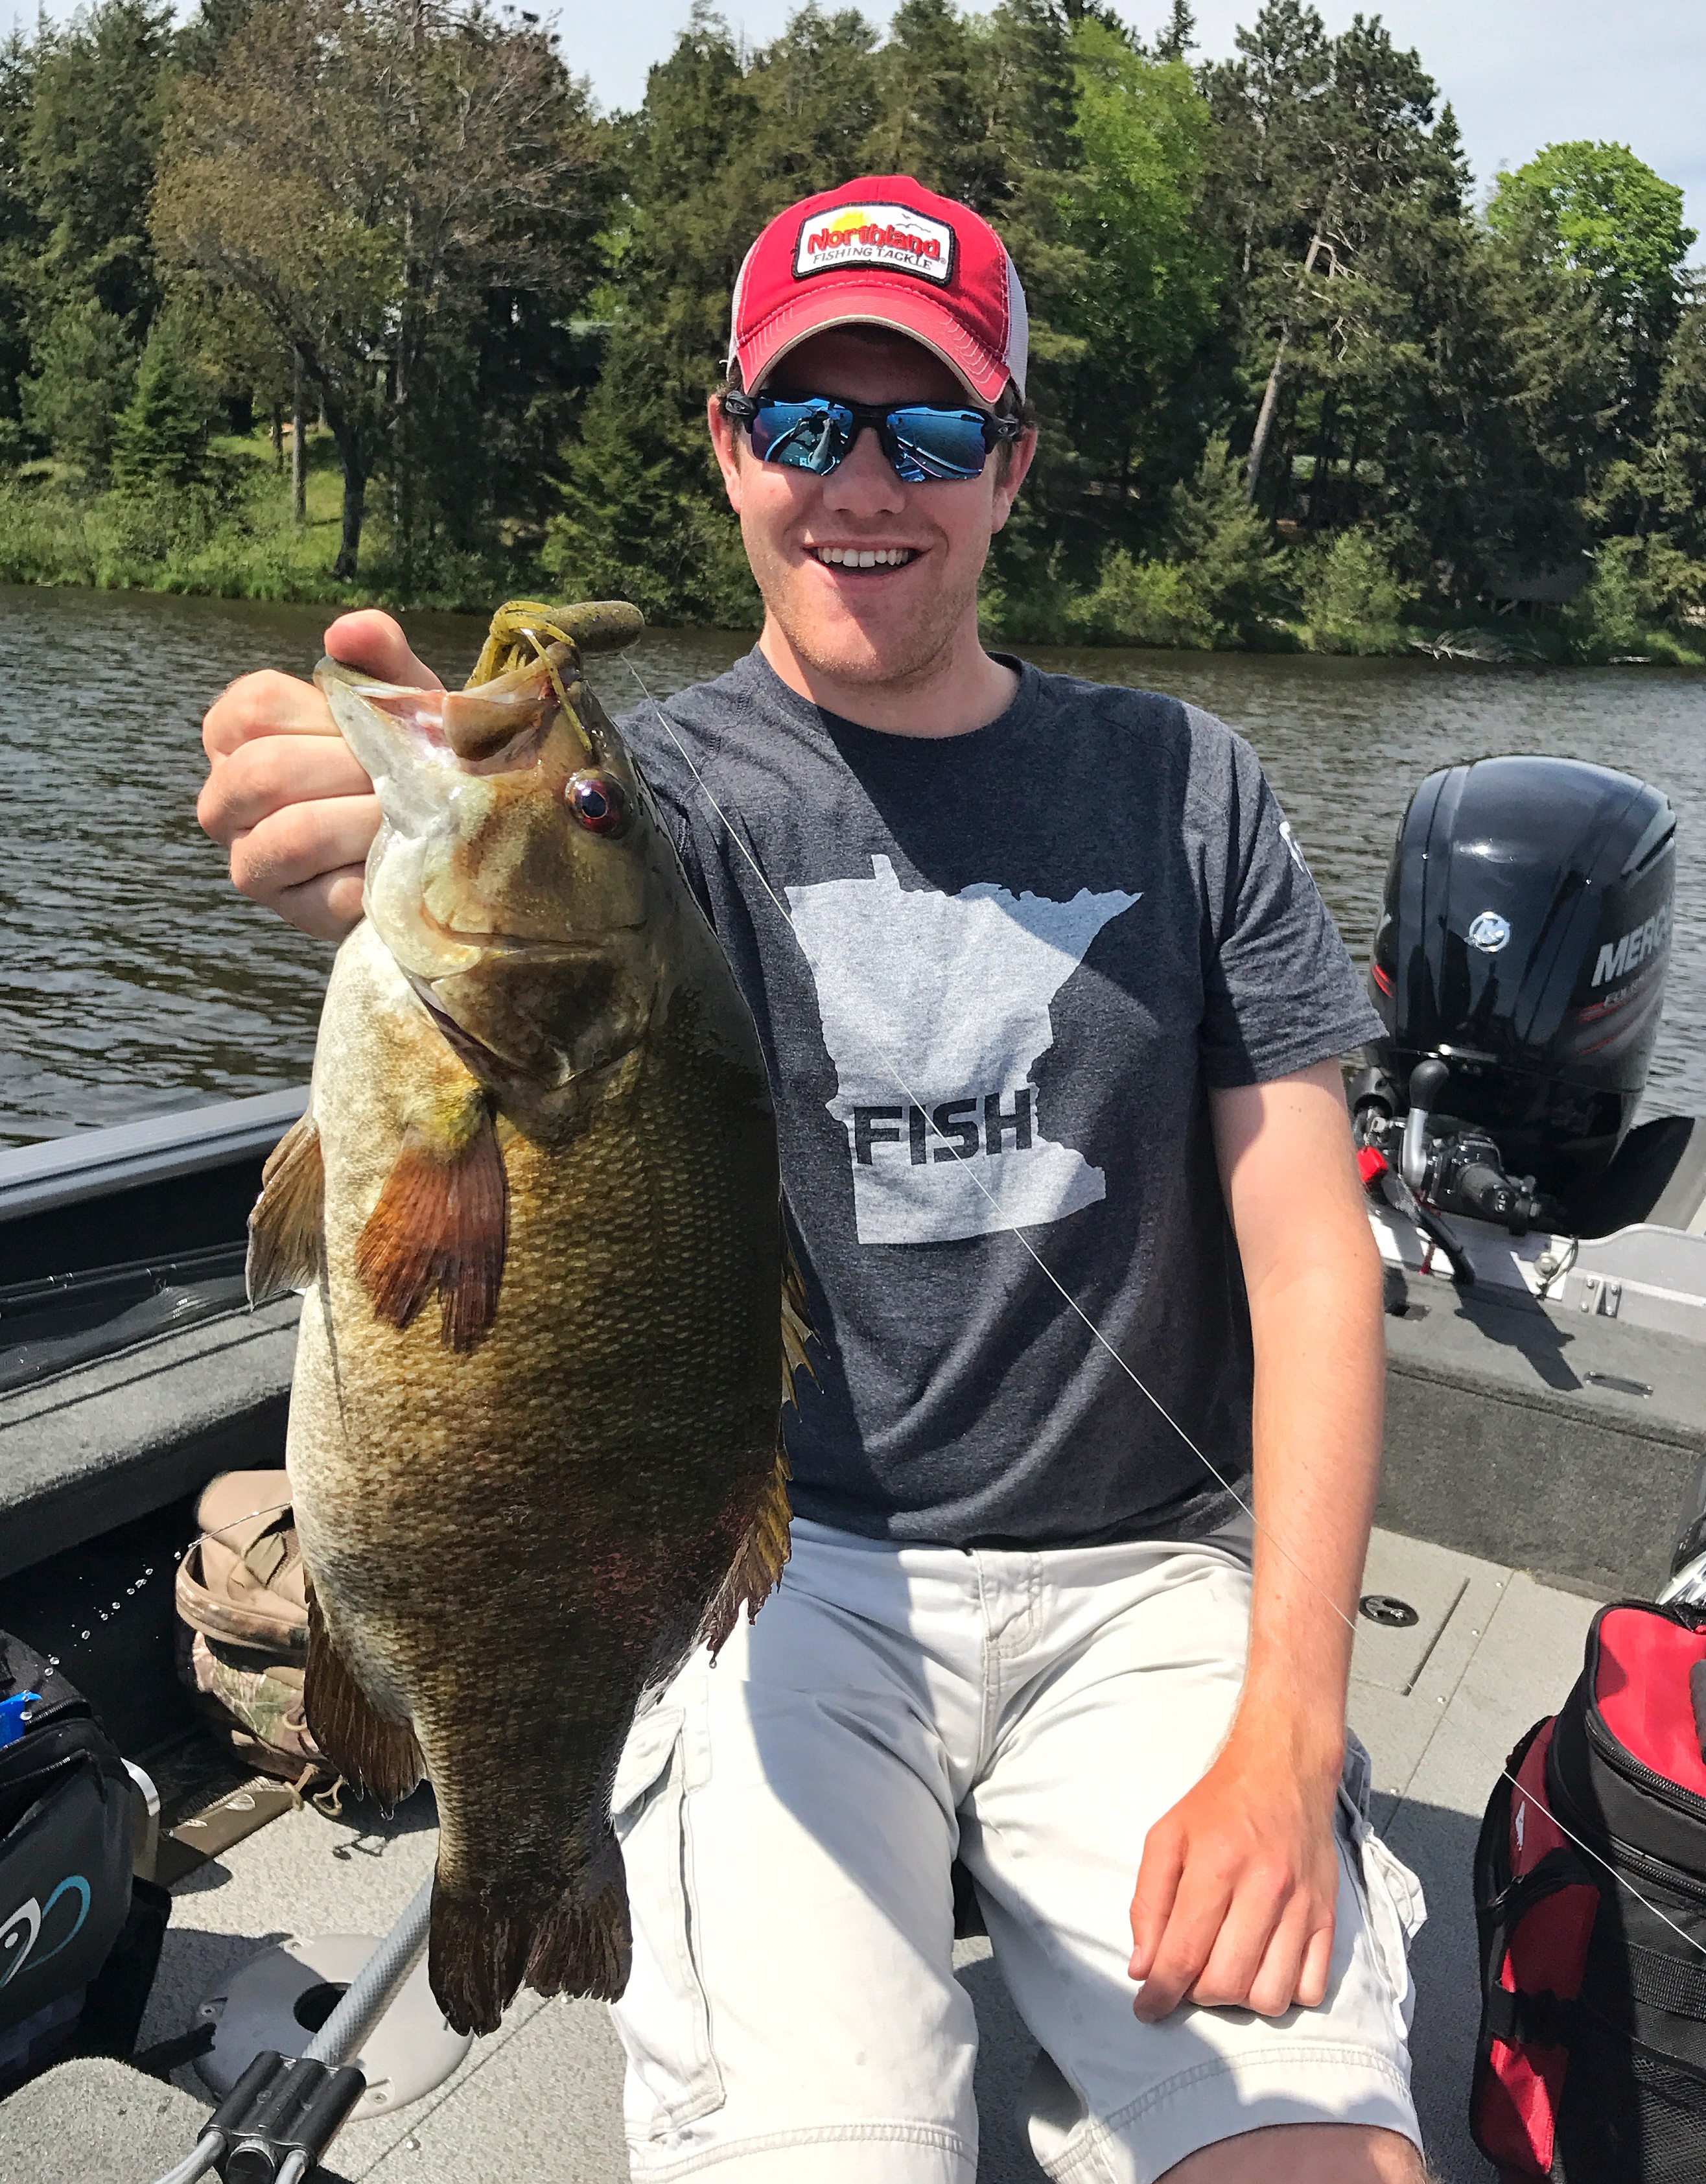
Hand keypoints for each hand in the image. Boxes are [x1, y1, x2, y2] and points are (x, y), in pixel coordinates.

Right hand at [199, 610, 440, 940]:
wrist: (447, 829)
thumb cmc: (408, 752)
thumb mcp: (399, 696)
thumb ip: (377, 654)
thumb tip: (349, 629)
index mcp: (237, 733)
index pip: (254, 709)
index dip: (325, 717)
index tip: (373, 727)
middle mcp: (225, 798)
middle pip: (265, 773)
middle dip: (351, 772)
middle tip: (403, 777)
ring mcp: (251, 860)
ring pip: (292, 835)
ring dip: (366, 822)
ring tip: (410, 816)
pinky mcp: (293, 911)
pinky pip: (329, 893)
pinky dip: (377, 872)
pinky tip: (404, 859)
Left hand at [1128, 1728, 1340, 2021]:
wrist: (1284, 1770)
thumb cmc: (1217, 1806)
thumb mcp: (1166, 1837)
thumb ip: (1148, 1903)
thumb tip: (1143, 1969)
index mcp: (1216, 1865)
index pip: (1183, 1954)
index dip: (1160, 1993)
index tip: (1147, 2010)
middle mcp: (1265, 1889)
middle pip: (1226, 1983)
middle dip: (1198, 1994)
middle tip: (1189, 1974)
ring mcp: (1302, 1907)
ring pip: (1270, 1996)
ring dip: (1241, 1998)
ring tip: (1227, 1968)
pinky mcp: (1329, 1918)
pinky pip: (1311, 1989)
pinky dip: (1284, 1992)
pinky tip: (1264, 1966)